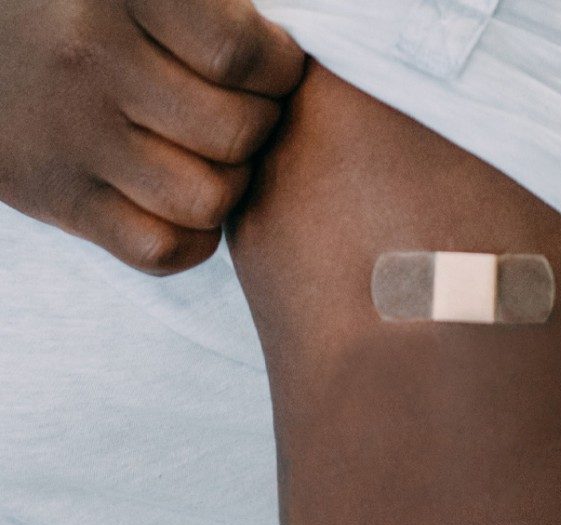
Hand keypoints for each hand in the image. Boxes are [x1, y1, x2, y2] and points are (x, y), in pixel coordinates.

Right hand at [0, 0, 303, 273]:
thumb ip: (215, 7)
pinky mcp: (54, 196)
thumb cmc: (85, 5)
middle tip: (242, 112)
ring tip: (210, 155)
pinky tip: (181, 200)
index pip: (242, 53)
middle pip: (237, 132)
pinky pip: (161, 248)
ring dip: (229, 185)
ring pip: (209, 198)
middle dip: (261, 128)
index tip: (269, 63)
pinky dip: (191, 238)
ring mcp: (70, 134)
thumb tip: (288, 44)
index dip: (279, 66)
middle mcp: (91, 60)